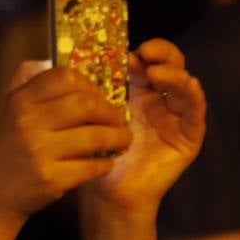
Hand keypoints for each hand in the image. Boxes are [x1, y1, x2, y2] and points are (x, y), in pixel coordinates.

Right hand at [0, 60, 131, 221]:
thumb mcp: (1, 112)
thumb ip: (22, 85)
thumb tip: (47, 61)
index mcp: (18, 101)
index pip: (64, 77)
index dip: (89, 85)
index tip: (98, 97)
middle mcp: (27, 121)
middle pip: (85, 103)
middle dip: (110, 112)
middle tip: (118, 120)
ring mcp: (39, 151)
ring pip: (95, 136)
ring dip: (117, 138)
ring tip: (122, 141)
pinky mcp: (50, 178)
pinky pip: (91, 166)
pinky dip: (105, 164)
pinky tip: (106, 163)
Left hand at [85, 38, 205, 213]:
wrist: (101, 191)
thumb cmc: (87, 152)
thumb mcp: (76, 117)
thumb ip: (71, 90)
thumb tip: (43, 58)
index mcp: (131, 88)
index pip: (142, 57)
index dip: (136, 48)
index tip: (120, 47)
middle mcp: (155, 98)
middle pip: (167, 64)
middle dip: (160, 53)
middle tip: (144, 52)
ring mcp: (173, 115)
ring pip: (183, 84)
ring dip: (174, 73)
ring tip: (156, 72)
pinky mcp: (187, 136)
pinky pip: (196, 112)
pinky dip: (194, 96)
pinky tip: (188, 85)